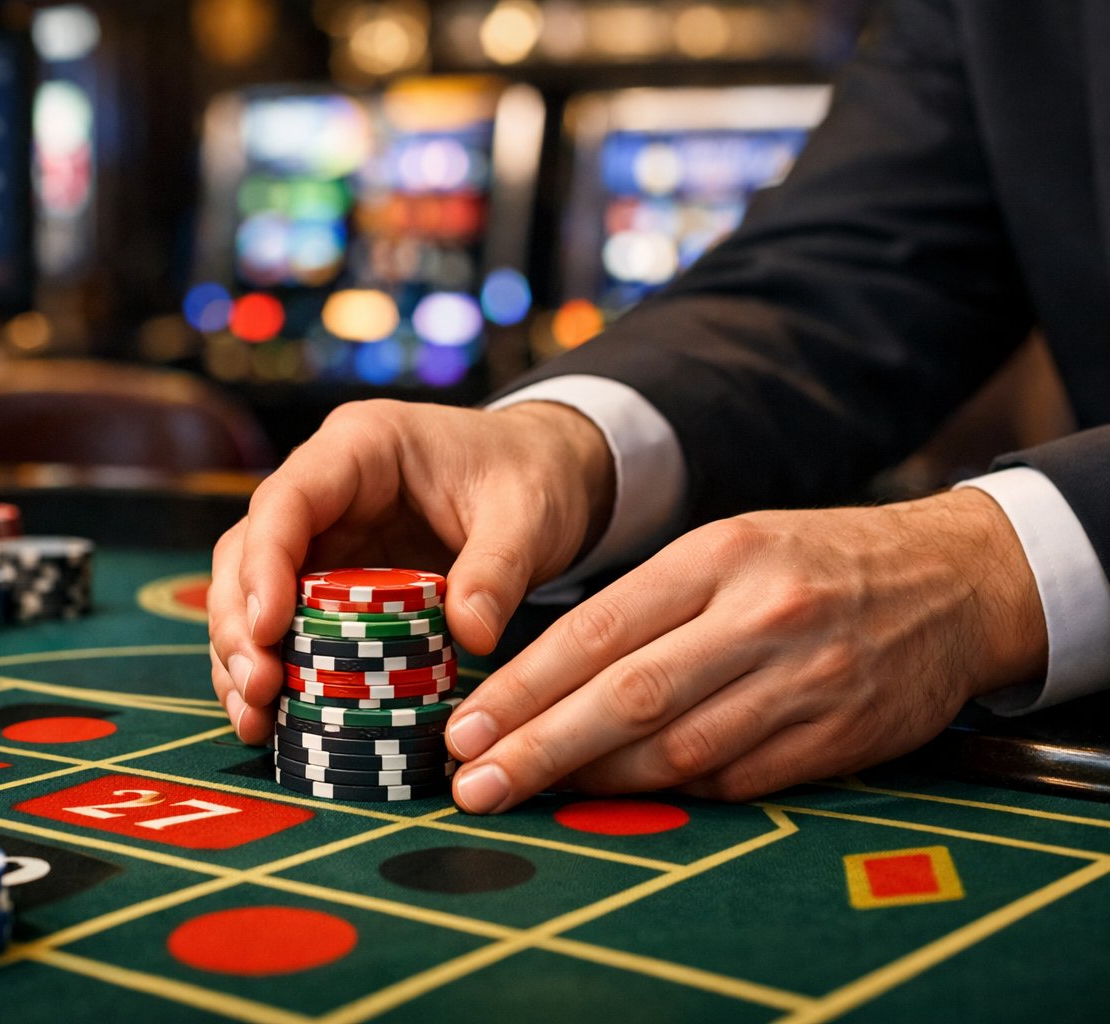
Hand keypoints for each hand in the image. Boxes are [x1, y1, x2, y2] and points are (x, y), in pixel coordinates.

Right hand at [209, 399, 615, 741]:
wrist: (543, 473)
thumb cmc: (531, 476)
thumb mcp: (527, 515)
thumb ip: (499, 570)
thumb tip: (470, 636)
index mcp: (361, 446)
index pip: (286, 499)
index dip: (264, 565)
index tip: (267, 631)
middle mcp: (323, 486)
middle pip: (247, 550)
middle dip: (240, 624)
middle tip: (258, 691)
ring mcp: (321, 533)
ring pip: (249, 589)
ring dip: (241, 655)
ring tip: (254, 719)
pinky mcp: (329, 576)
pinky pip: (282, 620)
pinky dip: (271, 666)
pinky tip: (270, 718)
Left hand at [445, 488, 1047, 809]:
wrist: (954, 581)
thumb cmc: (812, 561)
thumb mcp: (727, 546)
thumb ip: (645, 607)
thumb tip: (541, 681)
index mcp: (719, 555)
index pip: (598, 631)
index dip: (524, 689)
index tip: (465, 729)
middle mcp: (760, 617)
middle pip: (628, 698)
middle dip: (539, 749)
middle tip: (472, 785)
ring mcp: (804, 682)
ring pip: (677, 751)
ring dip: (593, 783)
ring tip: (527, 796)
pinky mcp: (838, 737)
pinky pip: (735, 781)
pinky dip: (670, 794)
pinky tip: (618, 798)